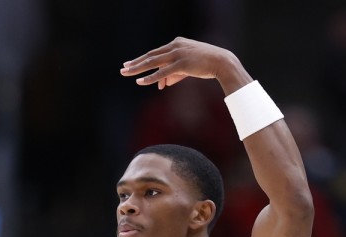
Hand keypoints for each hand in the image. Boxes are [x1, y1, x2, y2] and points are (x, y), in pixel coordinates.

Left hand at [121, 37, 240, 90]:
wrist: (222, 62)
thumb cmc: (206, 64)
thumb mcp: (187, 69)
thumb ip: (174, 75)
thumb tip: (162, 84)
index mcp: (176, 44)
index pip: (156, 53)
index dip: (142, 60)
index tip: (131, 64)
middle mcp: (175, 46)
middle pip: (150, 55)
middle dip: (136, 63)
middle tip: (123, 68)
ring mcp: (178, 54)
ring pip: (153, 62)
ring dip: (138, 69)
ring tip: (126, 73)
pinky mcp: (182, 63)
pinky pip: (163, 72)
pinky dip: (151, 77)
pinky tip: (140, 81)